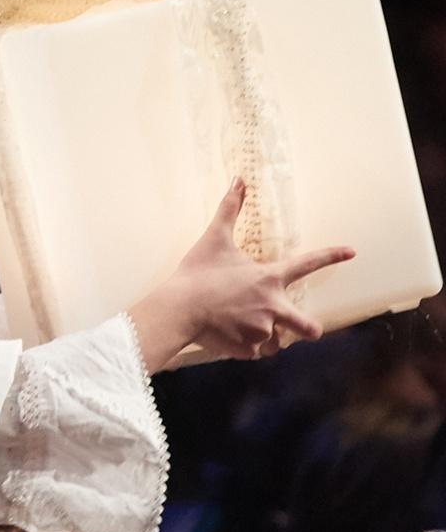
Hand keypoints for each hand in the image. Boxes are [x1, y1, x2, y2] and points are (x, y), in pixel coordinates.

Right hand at [129, 177, 354, 369]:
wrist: (179, 309)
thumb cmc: (197, 273)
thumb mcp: (214, 238)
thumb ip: (229, 209)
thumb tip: (238, 179)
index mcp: (270, 278)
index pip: (308, 263)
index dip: (331, 255)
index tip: (351, 251)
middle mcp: (273, 307)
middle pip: (308, 327)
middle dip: (308, 328)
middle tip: (304, 328)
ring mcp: (261, 331)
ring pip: (274, 341)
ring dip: (265, 336)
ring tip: (241, 326)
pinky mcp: (247, 349)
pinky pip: (252, 352)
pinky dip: (243, 347)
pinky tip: (227, 337)